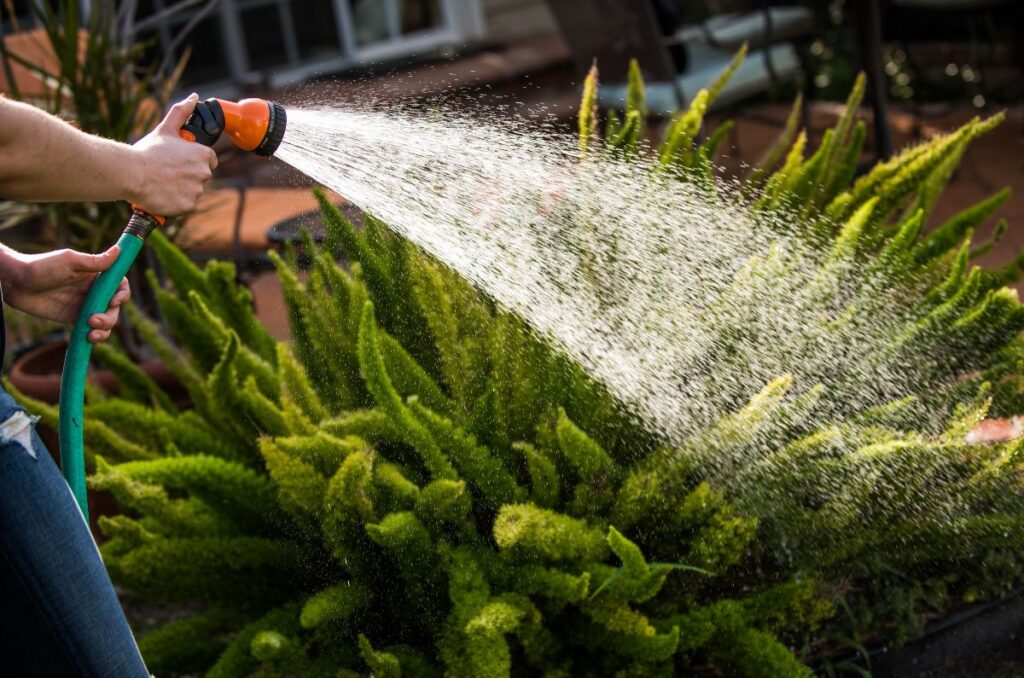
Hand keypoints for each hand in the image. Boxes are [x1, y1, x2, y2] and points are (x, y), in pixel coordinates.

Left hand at [3, 246, 129, 342]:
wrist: (15, 283)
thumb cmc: (41, 266)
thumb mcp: (70, 261)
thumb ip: (95, 261)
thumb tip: (119, 251)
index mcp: (96, 276)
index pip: (119, 286)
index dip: (122, 295)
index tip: (114, 302)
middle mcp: (92, 292)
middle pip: (114, 309)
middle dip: (109, 318)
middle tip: (92, 320)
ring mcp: (83, 306)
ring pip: (105, 322)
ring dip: (103, 331)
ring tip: (89, 334)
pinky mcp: (72, 319)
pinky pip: (89, 331)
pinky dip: (93, 339)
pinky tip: (89, 342)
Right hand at [128, 93, 218, 215]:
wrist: (132, 173)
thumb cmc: (148, 151)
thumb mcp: (165, 129)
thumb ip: (181, 112)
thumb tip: (194, 97)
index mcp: (202, 155)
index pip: (210, 160)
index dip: (196, 160)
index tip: (183, 162)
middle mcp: (203, 173)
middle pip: (201, 176)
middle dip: (187, 175)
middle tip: (167, 172)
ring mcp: (197, 190)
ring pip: (193, 191)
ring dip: (181, 189)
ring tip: (162, 182)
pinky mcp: (188, 205)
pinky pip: (185, 204)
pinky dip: (176, 202)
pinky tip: (163, 194)